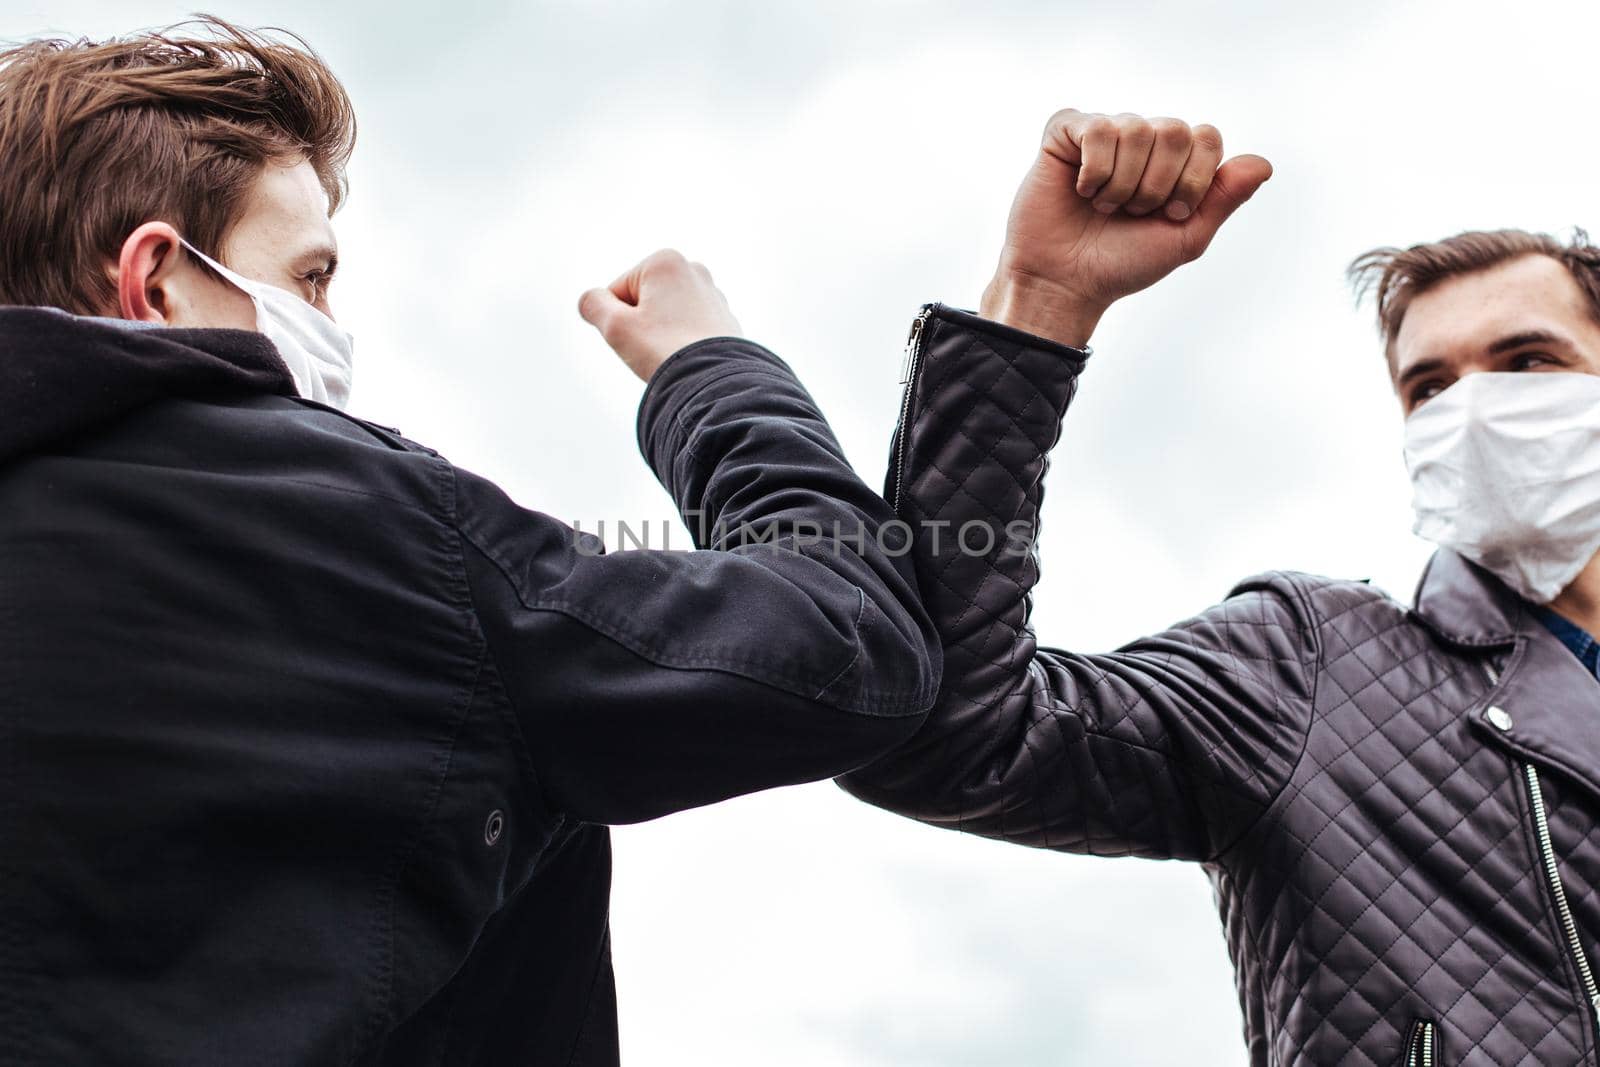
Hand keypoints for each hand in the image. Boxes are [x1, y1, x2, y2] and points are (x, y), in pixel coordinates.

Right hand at [578, 249, 742, 381]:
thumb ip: (593, 305)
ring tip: (673, 353)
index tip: (638, 336)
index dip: (618, 320)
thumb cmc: (664, 351)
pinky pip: (688, 331)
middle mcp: (693, 270)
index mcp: (665, 261)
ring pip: (665, 318)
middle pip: (642, 301)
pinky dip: (682, 344)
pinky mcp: (724, 320)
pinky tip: (690, 359)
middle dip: (641, 325)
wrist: (714, 384)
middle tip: (654, 347)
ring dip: (661, 336)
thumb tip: (590, 300)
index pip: (617, 291)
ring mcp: (713, 295)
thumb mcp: (615, 327)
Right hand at [979, 109, 1272, 346]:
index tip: (1168, 215)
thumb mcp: (1185, 238)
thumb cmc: (1122, 263)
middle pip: (1175, 129)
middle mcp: (1142, 140)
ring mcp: (1103, 133)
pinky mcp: (1066, 133)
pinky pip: (1098, 128)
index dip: (1192, 180)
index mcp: (1173, 160)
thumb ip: (1223, 199)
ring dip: (1123, 183)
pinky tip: (1082, 190)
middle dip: (1158, 183)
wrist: (1066, 283)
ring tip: (1104, 207)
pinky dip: (1095, 169)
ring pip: (1136, 128)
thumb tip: (1264, 164)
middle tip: (1133, 212)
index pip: (1206, 137)